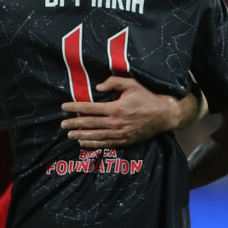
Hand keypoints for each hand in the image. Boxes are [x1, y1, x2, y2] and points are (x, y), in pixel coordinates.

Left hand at [60, 76, 199, 147]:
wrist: (164, 115)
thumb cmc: (147, 97)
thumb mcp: (132, 84)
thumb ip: (114, 82)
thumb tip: (97, 88)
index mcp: (115, 108)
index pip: (90, 108)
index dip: (75, 108)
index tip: (64, 108)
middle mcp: (115, 122)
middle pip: (89, 124)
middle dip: (74, 124)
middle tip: (62, 125)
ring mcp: (120, 134)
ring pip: (96, 136)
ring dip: (81, 135)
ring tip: (70, 135)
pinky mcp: (124, 141)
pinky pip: (105, 144)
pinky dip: (93, 144)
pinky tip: (84, 143)